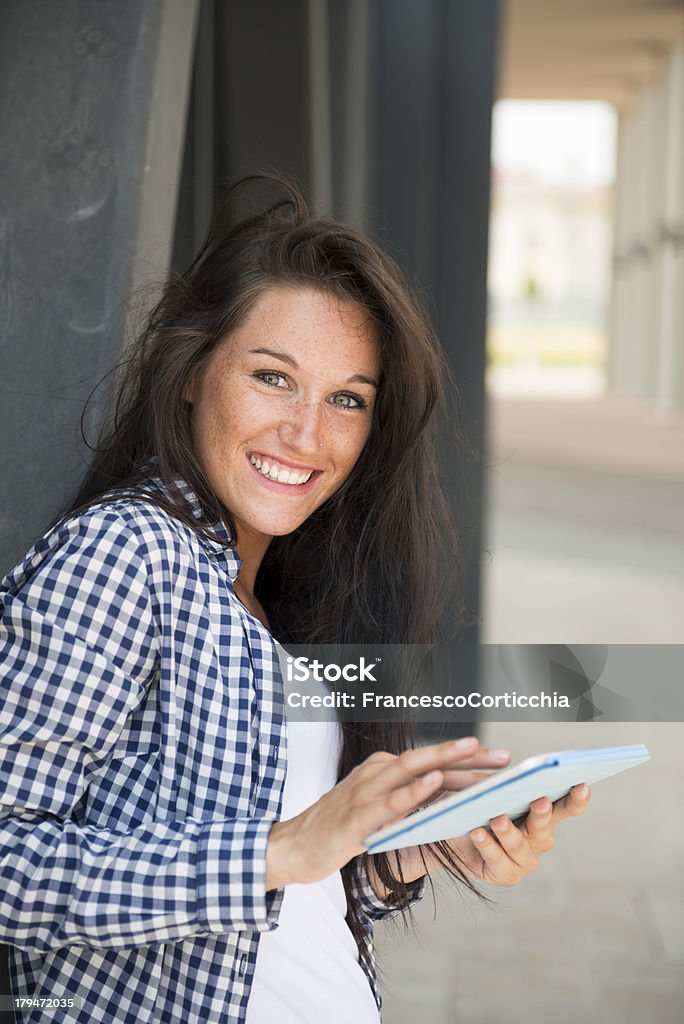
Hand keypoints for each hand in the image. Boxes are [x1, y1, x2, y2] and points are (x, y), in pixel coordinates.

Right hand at [265, 737, 483, 888]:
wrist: (293, 847)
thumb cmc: (337, 829)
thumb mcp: (375, 809)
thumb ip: (405, 802)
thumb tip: (447, 801)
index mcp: (382, 770)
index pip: (430, 760)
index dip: (465, 759)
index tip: (499, 758)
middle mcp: (376, 773)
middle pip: (427, 758)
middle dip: (467, 755)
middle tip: (503, 755)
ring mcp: (365, 792)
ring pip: (411, 769)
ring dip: (446, 760)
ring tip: (476, 751)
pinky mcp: (357, 816)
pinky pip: (390, 800)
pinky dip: (414, 790)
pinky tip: (434, 783)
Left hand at [447, 784, 590, 886]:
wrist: (458, 838)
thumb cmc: (481, 807)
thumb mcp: (495, 791)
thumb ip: (507, 783)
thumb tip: (508, 762)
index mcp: (544, 814)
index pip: (566, 807)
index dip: (576, 799)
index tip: (582, 785)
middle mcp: (539, 839)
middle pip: (543, 827)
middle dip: (542, 813)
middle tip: (540, 801)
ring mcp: (525, 860)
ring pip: (519, 846)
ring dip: (509, 832)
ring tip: (498, 819)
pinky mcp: (506, 874)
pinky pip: (497, 859)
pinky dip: (486, 844)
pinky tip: (477, 832)